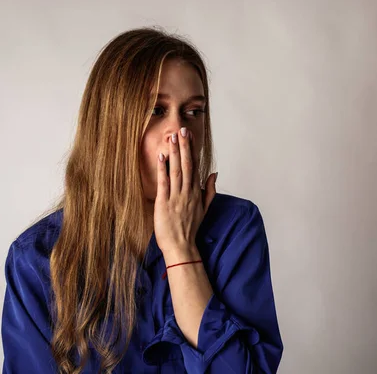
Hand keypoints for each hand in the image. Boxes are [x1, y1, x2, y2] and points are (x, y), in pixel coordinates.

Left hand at [154, 127, 216, 260]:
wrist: (181, 246)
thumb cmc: (190, 228)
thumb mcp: (204, 208)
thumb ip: (210, 190)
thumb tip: (214, 174)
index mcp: (196, 193)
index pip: (195, 167)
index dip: (192, 150)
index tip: (191, 136)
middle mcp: (187, 192)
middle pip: (187, 165)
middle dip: (184, 147)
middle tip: (182, 130)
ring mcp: (176, 197)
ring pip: (176, 171)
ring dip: (174, 153)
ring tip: (172, 138)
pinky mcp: (164, 203)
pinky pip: (164, 183)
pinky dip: (163, 169)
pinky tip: (162, 156)